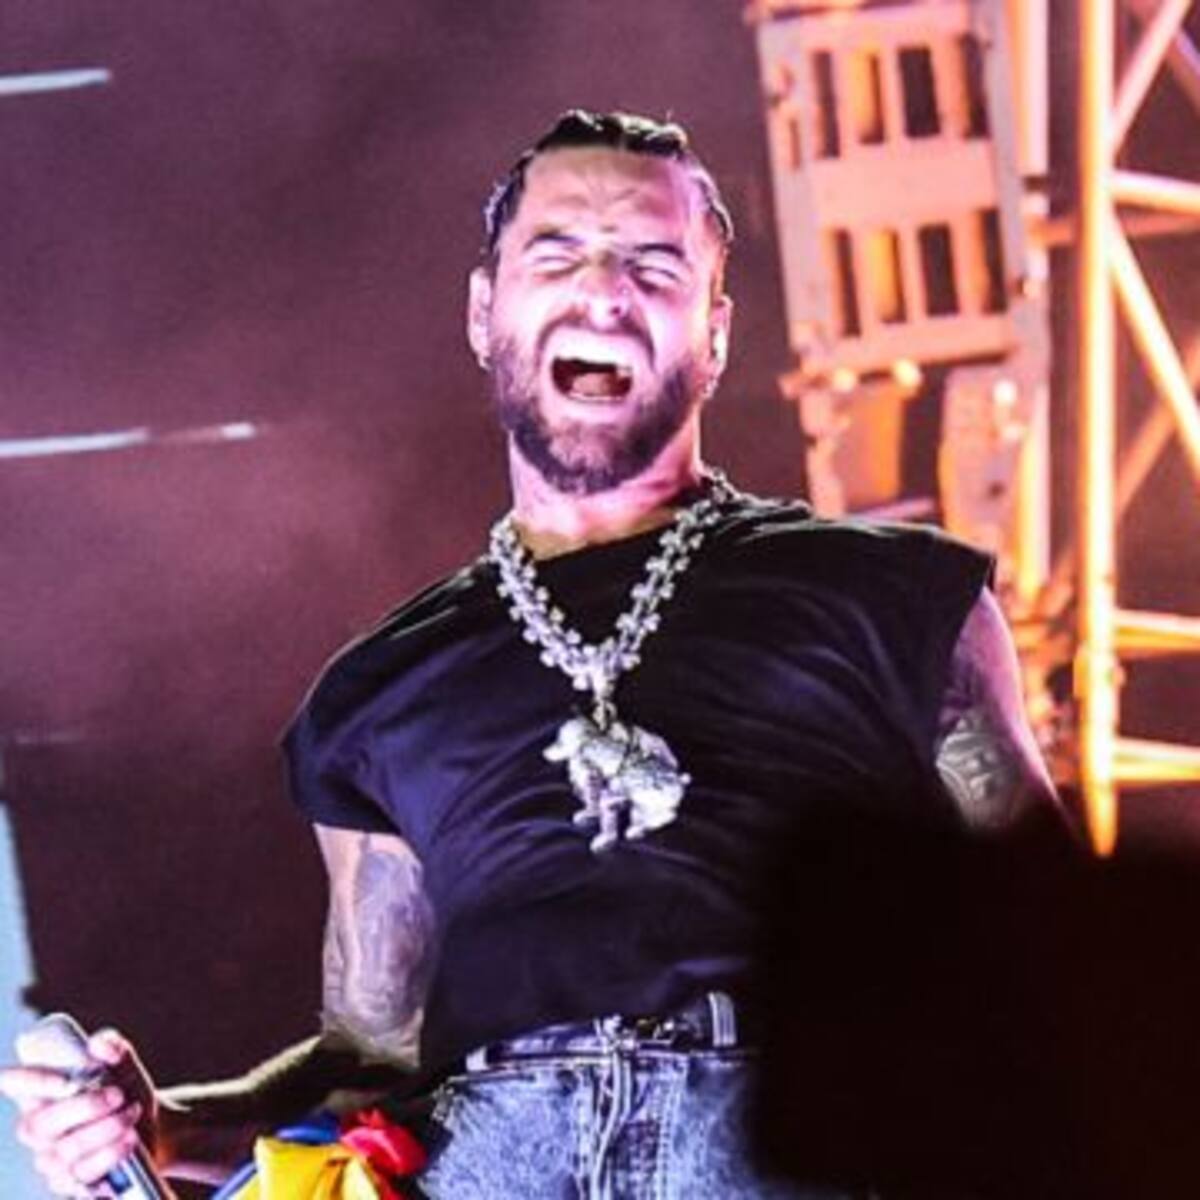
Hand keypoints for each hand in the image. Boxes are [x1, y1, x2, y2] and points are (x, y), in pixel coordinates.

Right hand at [0, 1028, 157, 1196]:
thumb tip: (98, 1044)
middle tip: (119, 1095)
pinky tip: (130, 1140)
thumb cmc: (126, 1092)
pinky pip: (82, 1174)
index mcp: (42, 1092)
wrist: (151, 1126)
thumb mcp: (125, 1066)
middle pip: (41, 1125)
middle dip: (86, 1107)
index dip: (28, 1082)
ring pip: (66, 1150)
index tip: (64, 1081)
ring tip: (132, 1114)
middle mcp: (37, 1128)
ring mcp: (49, 1159)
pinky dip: (111, 1154)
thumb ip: (114, 1049)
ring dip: (107, 1128)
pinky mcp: (68, 1183)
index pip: (14, 1083)